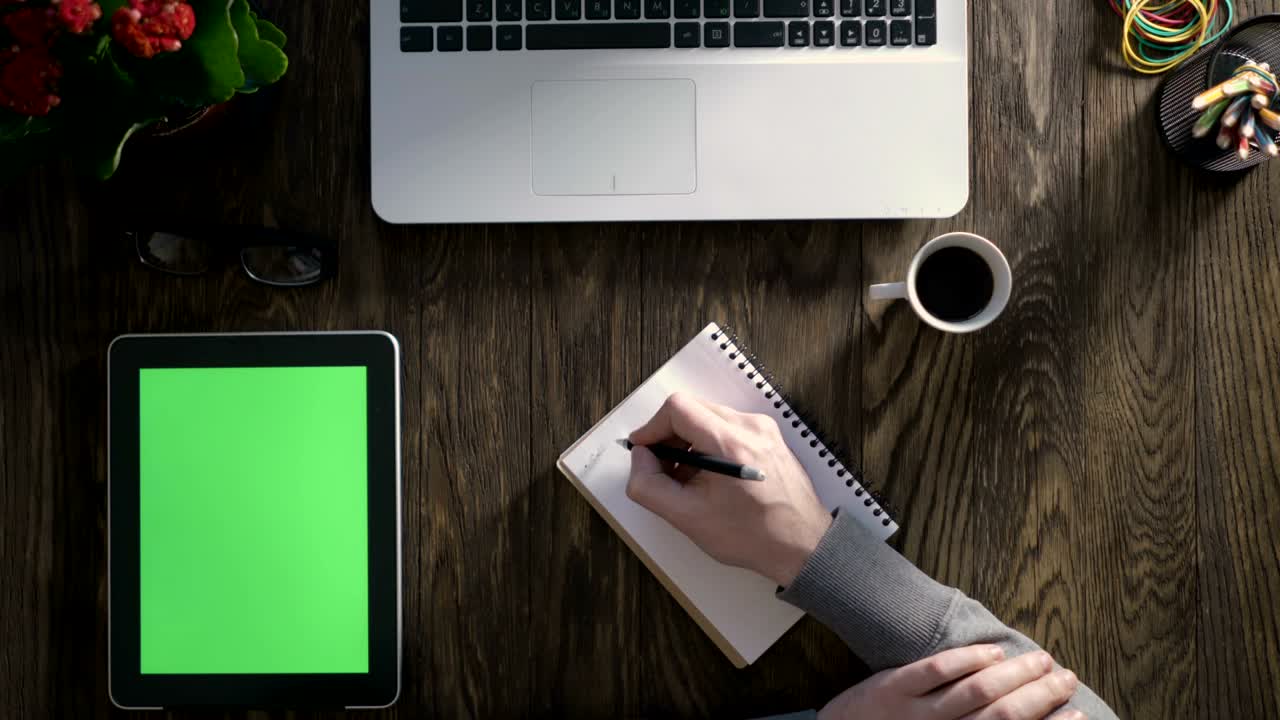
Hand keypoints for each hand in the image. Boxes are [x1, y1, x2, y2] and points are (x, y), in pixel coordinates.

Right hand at [625, 392, 832, 585]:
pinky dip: (708, 445)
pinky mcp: (768, 436)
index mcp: (731, 443)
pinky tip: (709, 477)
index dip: (652, 427)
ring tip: (687, 479)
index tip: (643, 451)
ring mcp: (763, 429)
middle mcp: (750, 426)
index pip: (678, 408)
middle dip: (669, 436)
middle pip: (693, 410)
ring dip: (688, 442)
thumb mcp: (687, 518)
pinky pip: (727, 428)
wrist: (802, 546)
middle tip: (663, 470)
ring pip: (708, 418)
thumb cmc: (751, 536)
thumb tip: (640, 457)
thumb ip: (649, 486)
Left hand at [818, 645, 1083, 719]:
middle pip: (1006, 716)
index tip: (1080, 714)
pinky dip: (968, 658)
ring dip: (1016, 673)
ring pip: (978, 691)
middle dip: (1043, 696)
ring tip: (1041, 661)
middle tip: (1066, 678)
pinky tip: (992, 651)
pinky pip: (937, 670)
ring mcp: (917, 714)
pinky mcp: (892, 689)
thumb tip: (1013, 710)